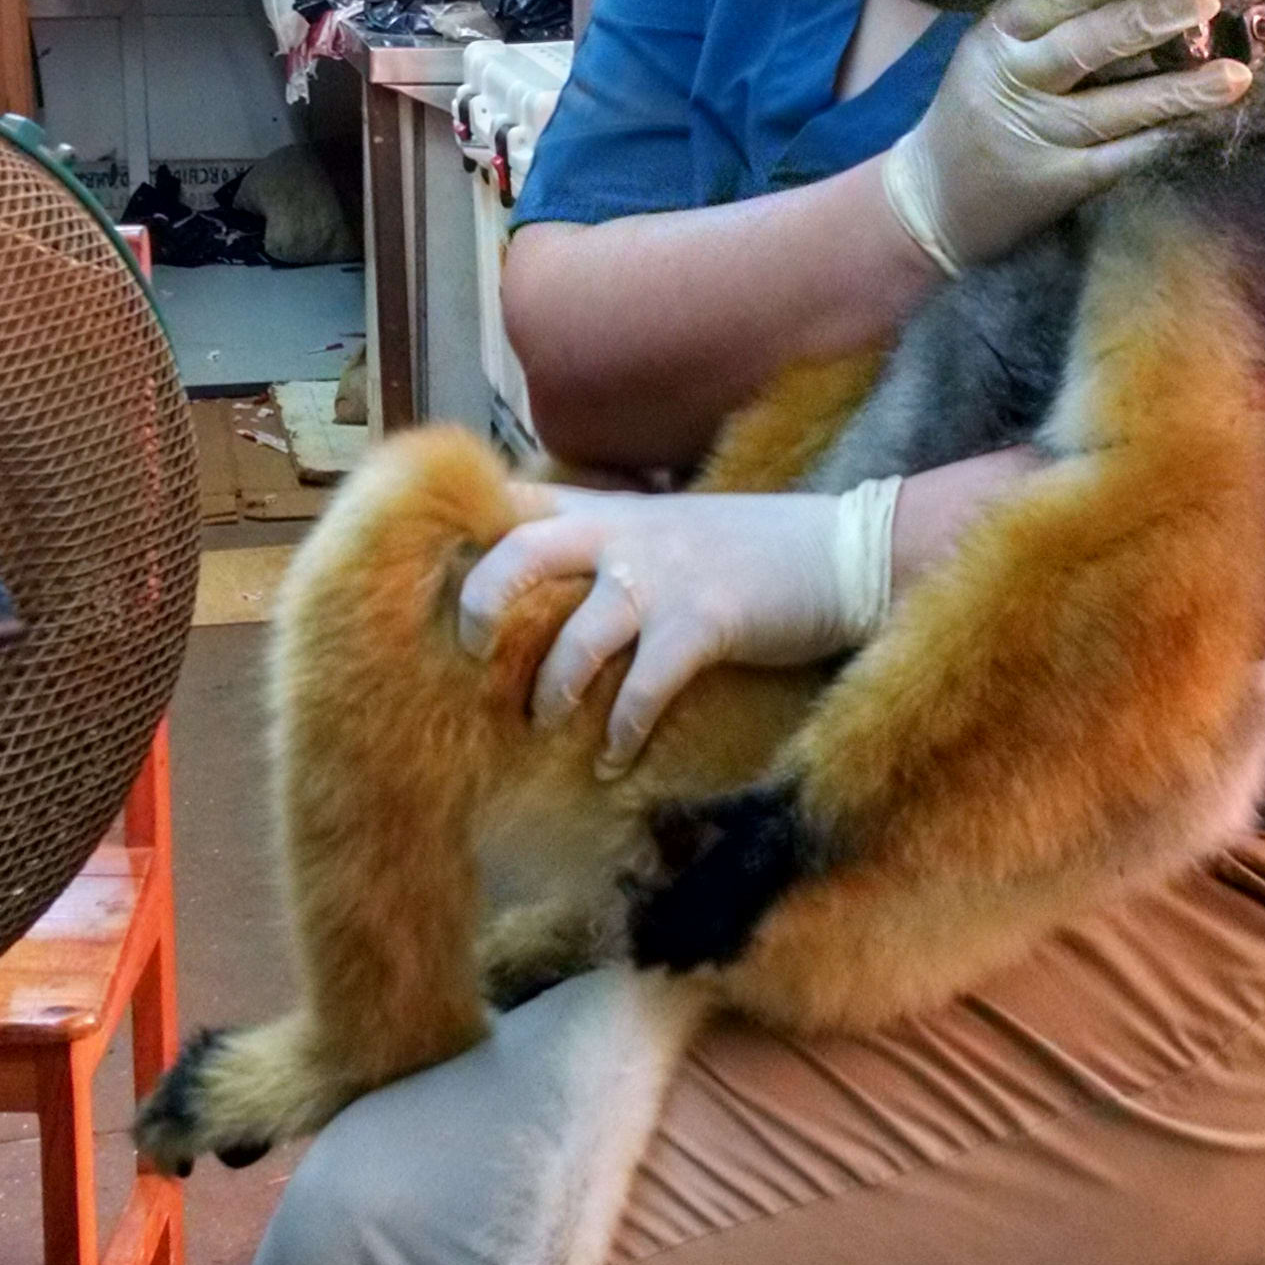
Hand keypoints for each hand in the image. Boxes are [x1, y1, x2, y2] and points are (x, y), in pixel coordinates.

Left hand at [456, 480, 900, 771]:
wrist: (843, 550)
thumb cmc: (750, 550)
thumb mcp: (668, 528)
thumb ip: (606, 545)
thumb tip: (542, 593)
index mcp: (610, 511)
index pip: (515, 504)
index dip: (460, 533)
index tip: (421, 575)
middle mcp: (626, 535)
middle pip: (522, 551)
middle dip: (480, 602)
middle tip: (464, 649)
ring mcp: (665, 577)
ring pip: (578, 633)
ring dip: (552, 687)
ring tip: (542, 720)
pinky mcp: (707, 622)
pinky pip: (646, 686)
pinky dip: (622, 730)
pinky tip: (612, 760)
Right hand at [882, 0, 1249, 276]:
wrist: (930, 201)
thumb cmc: (976, 111)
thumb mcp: (993, 51)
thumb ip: (1050, 16)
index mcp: (999, 33)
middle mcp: (1016, 78)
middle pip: (1091, 42)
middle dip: (1153, 18)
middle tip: (1209, 0)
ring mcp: (1038, 134)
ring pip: (1117, 106)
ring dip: (1180, 89)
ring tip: (1237, 74)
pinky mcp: (1059, 183)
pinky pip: (1123, 158)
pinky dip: (1167, 140)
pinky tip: (1206, 127)